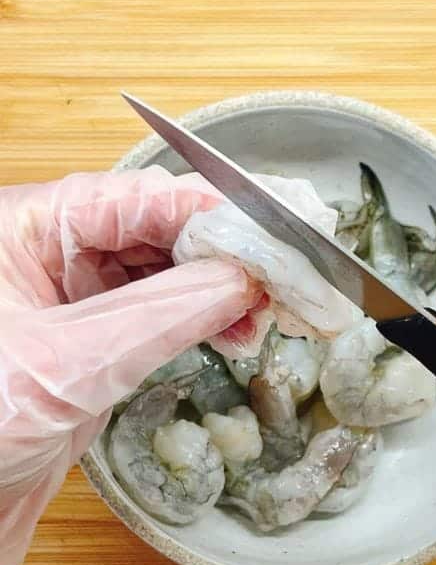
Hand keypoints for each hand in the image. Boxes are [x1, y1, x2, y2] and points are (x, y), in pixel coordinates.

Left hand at [0, 168, 260, 564]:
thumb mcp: (67, 366)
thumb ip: (161, 315)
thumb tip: (241, 277)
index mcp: (18, 230)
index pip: (137, 198)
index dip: (213, 213)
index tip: (275, 240)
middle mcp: (39, 256)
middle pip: (154, 228)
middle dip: (223, 254)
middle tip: (280, 286)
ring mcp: (62, 304)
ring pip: (160, 272)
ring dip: (219, 291)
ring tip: (260, 318)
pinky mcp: (81, 350)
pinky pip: (153, 318)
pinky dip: (198, 324)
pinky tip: (231, 336)